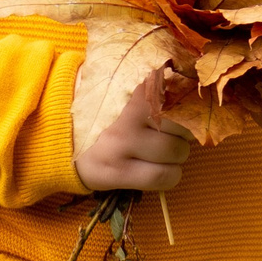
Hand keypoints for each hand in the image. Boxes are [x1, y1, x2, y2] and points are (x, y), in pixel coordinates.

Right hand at [75, 72, 192, 193]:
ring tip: (161, 150)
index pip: (187, 93)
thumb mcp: (131, 85)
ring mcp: (122, 142)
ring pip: (178, 152)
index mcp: (139, 84)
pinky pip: (162, 177)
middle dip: (185, 132)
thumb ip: (162, 82)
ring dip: (177, 155)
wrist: (59, 133)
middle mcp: (130, 111)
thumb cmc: (106, 107)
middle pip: (186, 125)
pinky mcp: (115, 171)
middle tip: (169, 133)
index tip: (191, 109)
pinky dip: (170, 176)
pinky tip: (160, 170)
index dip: (194, 105)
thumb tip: (203, 85)